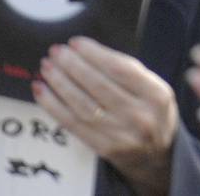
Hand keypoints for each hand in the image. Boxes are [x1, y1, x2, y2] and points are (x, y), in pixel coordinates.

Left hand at [35, 37, 179, 195]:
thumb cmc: (152, 113)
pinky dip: (54, 105)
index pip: (121, 69)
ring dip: (60, 83)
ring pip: (83, 105)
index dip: (95, 54)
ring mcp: (121, 135)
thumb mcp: (156, 89)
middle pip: (99, 86)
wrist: (158, 156)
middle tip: (56, 51)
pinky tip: (42, 90)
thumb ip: (130, 73)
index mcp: (156, 95)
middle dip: (73, 65)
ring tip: (47, 67)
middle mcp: (140, 115)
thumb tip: (87, 53)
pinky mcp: (103, 148)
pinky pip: (73, 124)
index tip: (75, 42)